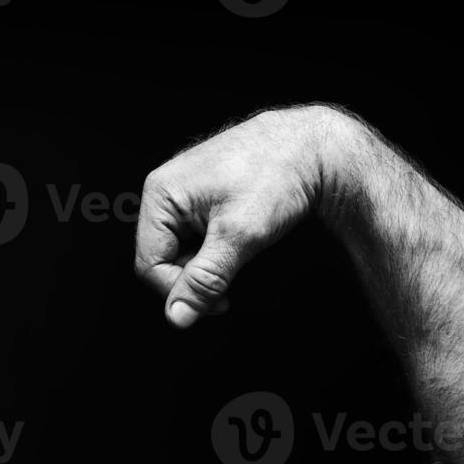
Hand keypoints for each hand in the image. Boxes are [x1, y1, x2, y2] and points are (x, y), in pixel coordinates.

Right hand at [134, 104, 348, 327]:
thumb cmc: (278, 175)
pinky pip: (197, 235)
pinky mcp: (202, 195)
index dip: (180, 291)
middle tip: (233, 277)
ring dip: (210, 261)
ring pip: (183, 249)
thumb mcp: (238, 236)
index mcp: (161, 194)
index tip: (219, 301)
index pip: (150, 264)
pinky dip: (218, 246)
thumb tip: (177, 316)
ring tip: (242, 245)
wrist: (313, 147)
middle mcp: (166, 190)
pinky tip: (241, 236)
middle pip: (164, 258)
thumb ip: (204, 279)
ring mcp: (184, 191)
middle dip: (197, 274)